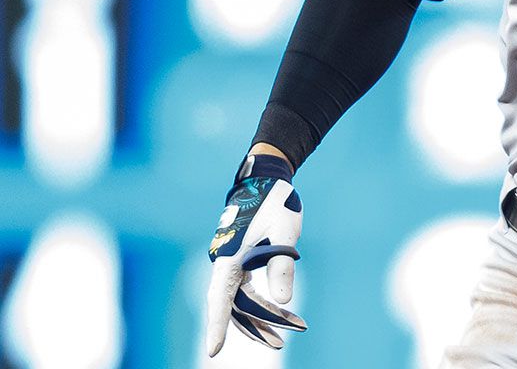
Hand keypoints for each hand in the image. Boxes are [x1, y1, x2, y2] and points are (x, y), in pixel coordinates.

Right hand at [205, 153, 307, 355]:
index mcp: (229, 256)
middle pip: (235, 304)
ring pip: (242, 299)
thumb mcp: (284, 234)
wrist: (267, 180)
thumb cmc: (275, 204)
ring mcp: (231, 262)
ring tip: (287, 332)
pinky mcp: (241, 260)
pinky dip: (261, 302)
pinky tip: (275, 314)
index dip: (217, 325)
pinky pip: (246, 289)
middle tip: (280, 343)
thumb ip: (282, 266)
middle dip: (256, 325)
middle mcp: (225, 262)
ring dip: (262, 316)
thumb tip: (283, 300)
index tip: (214, 351)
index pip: (220, 299)